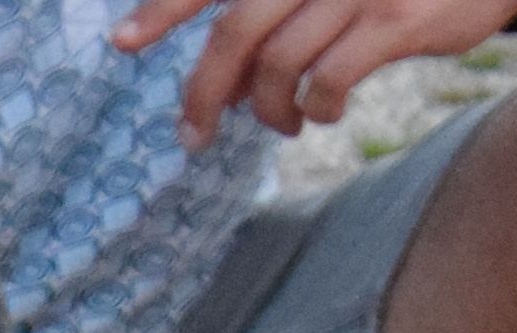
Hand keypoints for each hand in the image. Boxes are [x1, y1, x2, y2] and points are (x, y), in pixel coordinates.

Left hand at [109, 0, 516, 142]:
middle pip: (235, 32)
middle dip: (204, 92)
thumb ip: (280, 11)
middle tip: (194, 135)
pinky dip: (315, 106)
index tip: (121, 43)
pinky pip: (329, 79)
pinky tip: (322, 111)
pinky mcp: (394, 20)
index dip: (165, 8)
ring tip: (281, 123)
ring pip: (278, 64)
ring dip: (267, 109)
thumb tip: (223, 74)